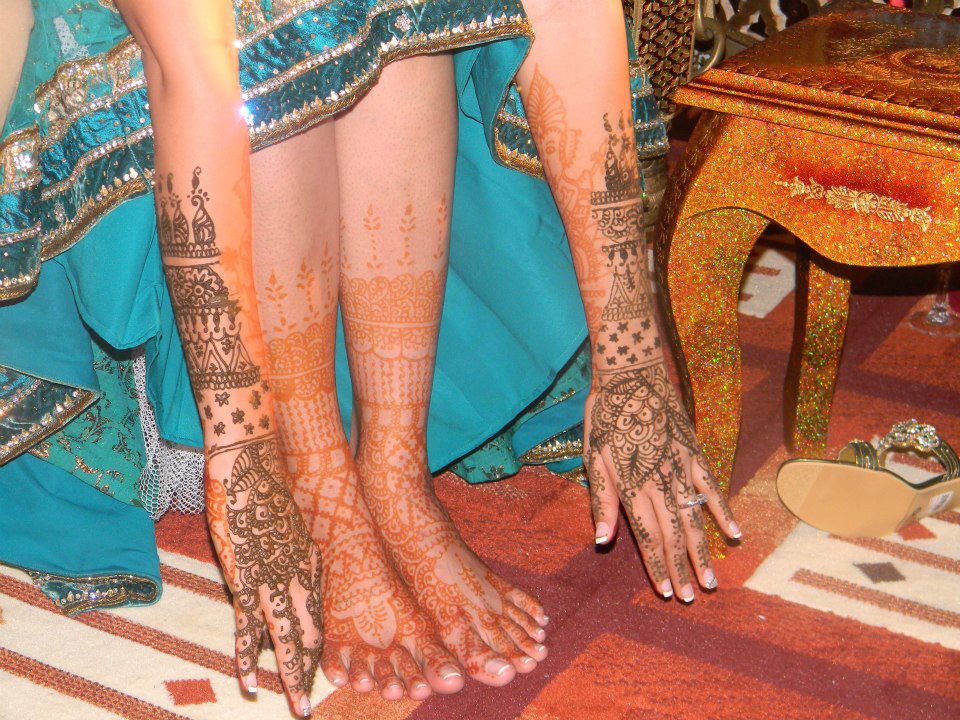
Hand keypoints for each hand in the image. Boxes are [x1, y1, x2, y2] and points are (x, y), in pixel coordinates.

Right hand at [207, 436, 322, 716]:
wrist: (252, 457)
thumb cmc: (265, 483)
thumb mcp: (285, 521)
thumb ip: (288, 548)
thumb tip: (283, 565)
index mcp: (309, 559)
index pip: (317, 614)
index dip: (315, 645)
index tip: (314, 670)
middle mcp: (299, 572)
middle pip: (310, 632)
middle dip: (309, 672)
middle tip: (308, 706)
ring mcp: (273, 576)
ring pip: (287, 637)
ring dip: (290, 675)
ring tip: (296, 707)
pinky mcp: (246, 574)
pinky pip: (250, 624)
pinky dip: (248, 655)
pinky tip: (249, 681)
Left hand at [583, 362, 740, 601]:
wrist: (632, 372)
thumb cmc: (606, 415)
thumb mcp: (593, 456)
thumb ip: (602, 500)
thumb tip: (602, 540)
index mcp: (632, 485)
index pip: (647, 536)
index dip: (657, 565)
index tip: (667, 591)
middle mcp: (660, 481)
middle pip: (674, 534)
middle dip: (682, 568)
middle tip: (693, 597)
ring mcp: (682, 467)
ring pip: (696, 518)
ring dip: (704, 551)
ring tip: (712, 579)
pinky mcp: (696, 451)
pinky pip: (713, 486)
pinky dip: (724, 511)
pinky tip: (735, 533)